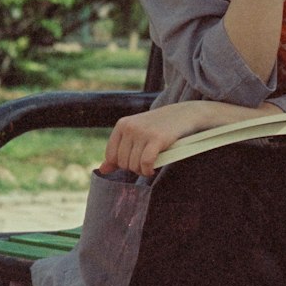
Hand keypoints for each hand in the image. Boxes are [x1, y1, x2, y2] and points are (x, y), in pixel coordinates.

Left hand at [100, 100, 222, 178]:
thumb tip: (102, 170)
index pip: (111, 155)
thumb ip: (118, 151)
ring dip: (142, 170)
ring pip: (134, 165)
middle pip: (122, 162)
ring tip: (150, 165)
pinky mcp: (157, 139)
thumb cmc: (158, 127)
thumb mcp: (135, 135)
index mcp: (122, 125)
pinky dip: (148, 170)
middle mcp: (130, 127)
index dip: (121, 164)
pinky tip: (153, 169)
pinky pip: (145, 163)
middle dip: (133, 168)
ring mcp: (143, 132)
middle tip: (145, 163)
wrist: (183, 115)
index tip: (134, 162)